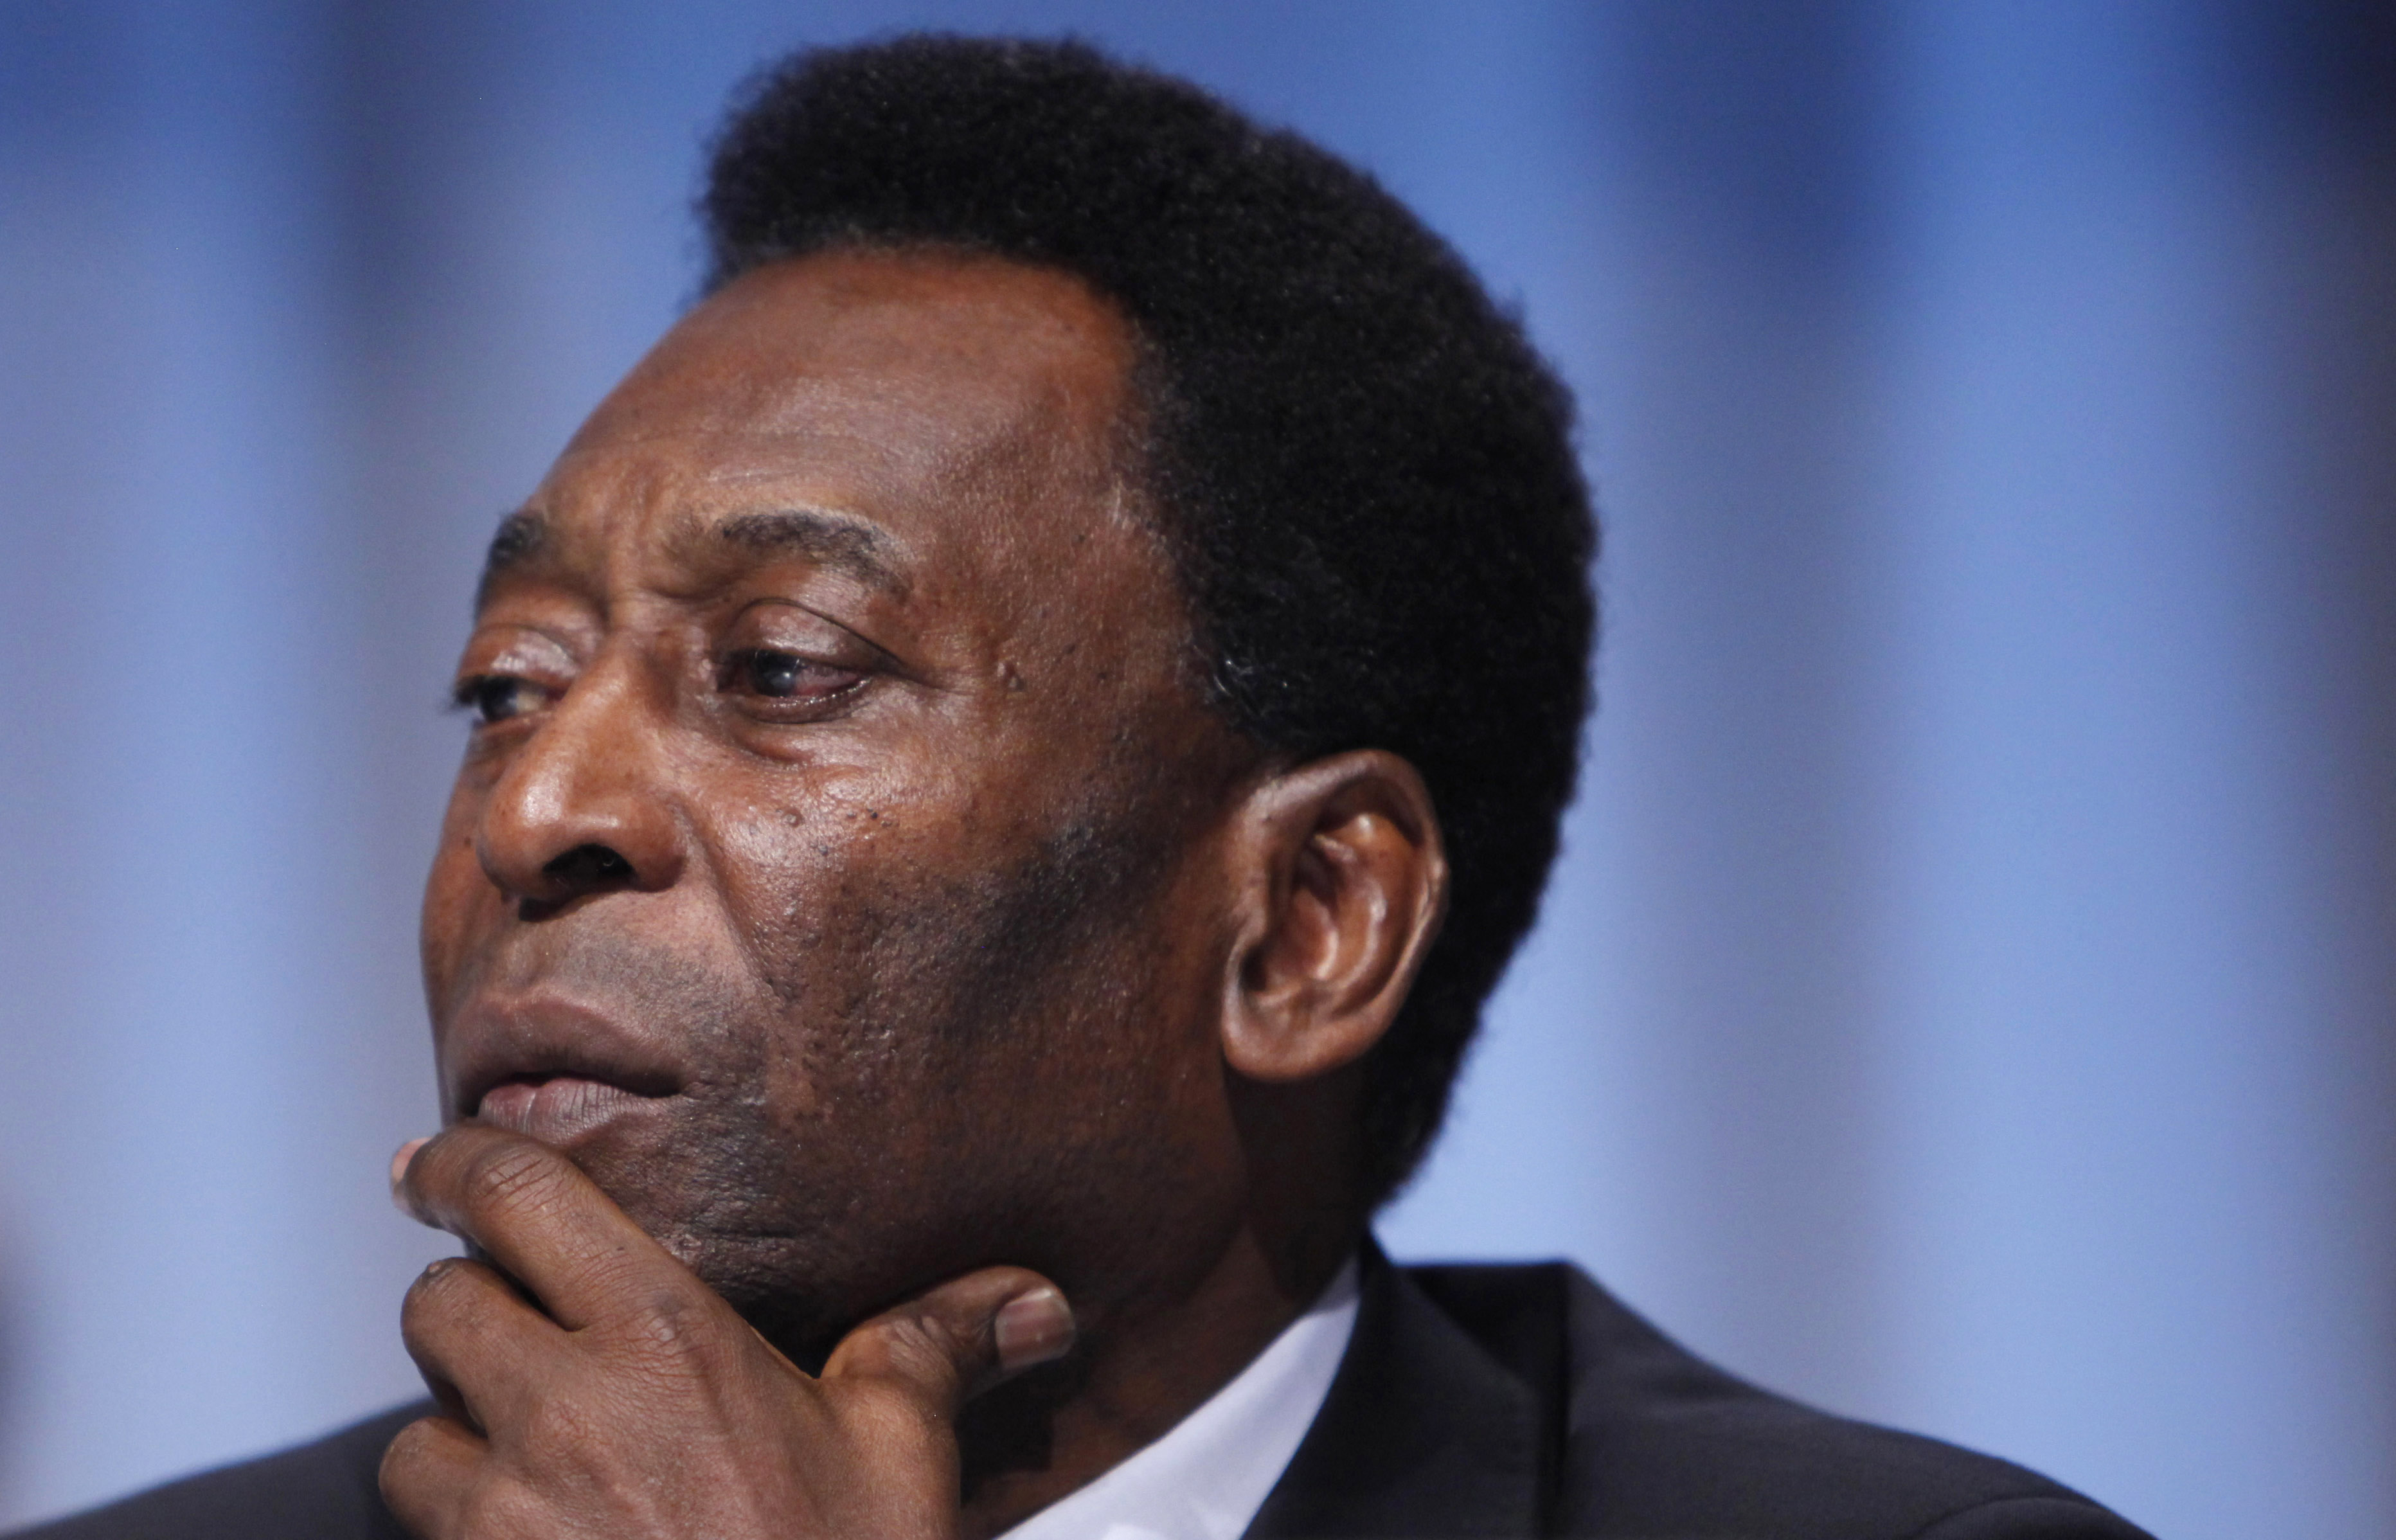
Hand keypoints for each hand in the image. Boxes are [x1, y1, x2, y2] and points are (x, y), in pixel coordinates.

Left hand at [380, 1125, 1075, 1538]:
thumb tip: (1029, 1303)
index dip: (458, 1166)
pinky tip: (534, 1537)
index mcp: (664, 1339)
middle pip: (437, 1308)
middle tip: (523, 1332)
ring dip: (455, 1438)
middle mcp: (565, 1413)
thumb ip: (931, 1351)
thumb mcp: (900, 1457)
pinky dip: (460, 1530)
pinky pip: (427, 1538)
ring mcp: (507, 1518)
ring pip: (414, 1439)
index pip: (515, 1198)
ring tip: (529, 1460)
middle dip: (469, 1310)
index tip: (436, 1165)